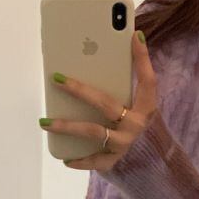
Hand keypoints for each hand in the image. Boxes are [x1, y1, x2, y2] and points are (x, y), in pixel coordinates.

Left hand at [39, 31, 155, 171]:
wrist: (153, 163)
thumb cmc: (136, 124)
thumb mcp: (137, 105)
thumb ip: (126, 84)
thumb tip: (109, 51)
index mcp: (146, 107)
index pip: (147, 80)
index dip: (142, 58)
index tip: (133, 35)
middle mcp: (136, 125)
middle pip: (105, 103)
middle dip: (79, 90)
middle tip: (56, 78)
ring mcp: (125, 144)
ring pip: (93, 131)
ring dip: (67, 126)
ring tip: (45, 121)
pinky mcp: (114, 161)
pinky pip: (94, 161)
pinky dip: (79, 160)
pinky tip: (65, 158)